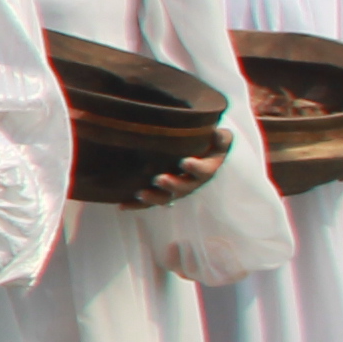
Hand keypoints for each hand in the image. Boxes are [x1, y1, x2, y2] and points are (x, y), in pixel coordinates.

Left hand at [116, 123, 233, 210]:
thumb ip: (220, 137)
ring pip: (165, 198)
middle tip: (160, 179)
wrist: (196, 150)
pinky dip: (136, 205)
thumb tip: (217, 136)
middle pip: (183, 188)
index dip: (196, 168)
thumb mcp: (218, 137)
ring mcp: (175, 190)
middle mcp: (191, 183)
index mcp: (206, 169)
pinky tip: (122, 205)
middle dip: (172, 185)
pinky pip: (148, 202)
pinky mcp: (160, 192)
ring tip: (141, 193)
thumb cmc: (207, 142)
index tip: (185, 162)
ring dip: (153, 198)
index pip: (204, 171)